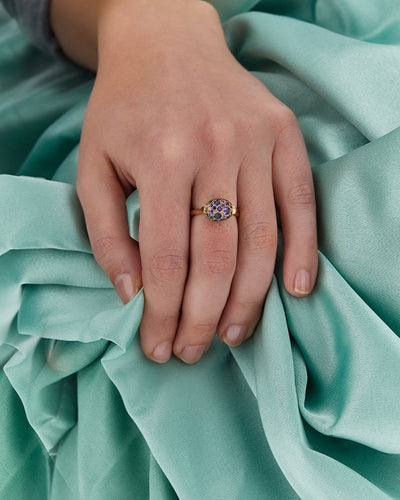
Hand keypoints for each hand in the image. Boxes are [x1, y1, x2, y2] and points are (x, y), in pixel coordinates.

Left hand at [72, 0, 317, 362]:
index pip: (166, 259)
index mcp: (160, 158)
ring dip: (249, 299)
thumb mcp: (93, 166)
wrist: (165, 43)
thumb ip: (106, 234)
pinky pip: (302, 202)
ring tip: (233, 335)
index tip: (157, 345)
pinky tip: (295, 290)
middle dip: (203, 318)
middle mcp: (214, 150)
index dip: (162, 313)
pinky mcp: (284, 135)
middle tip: (192, 351)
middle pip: (217, 259)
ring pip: (262, 240)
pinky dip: (303, 250)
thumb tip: (131, 294)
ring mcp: (255, 141)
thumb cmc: (124, 109)